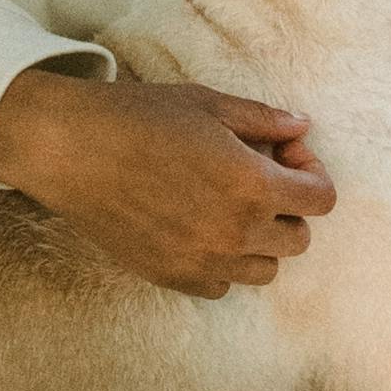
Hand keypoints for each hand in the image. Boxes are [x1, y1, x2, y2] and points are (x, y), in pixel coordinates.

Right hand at [0, 67, 336, 297]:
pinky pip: (222, 286)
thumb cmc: (138, 118)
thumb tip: (301, 127)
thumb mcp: (208, 104)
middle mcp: (235, 232)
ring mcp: (203, 261)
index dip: (311, 173)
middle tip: (258, 178)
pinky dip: (223, 264)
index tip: (285, 156)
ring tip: (230, 207)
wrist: (70, 150)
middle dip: (289, 208)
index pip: (321, 200)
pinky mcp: (172, 276)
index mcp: (252, 185)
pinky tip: (200, 229)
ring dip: (259, 241)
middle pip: (299, 239)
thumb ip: (264, 119)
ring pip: (264, 270)